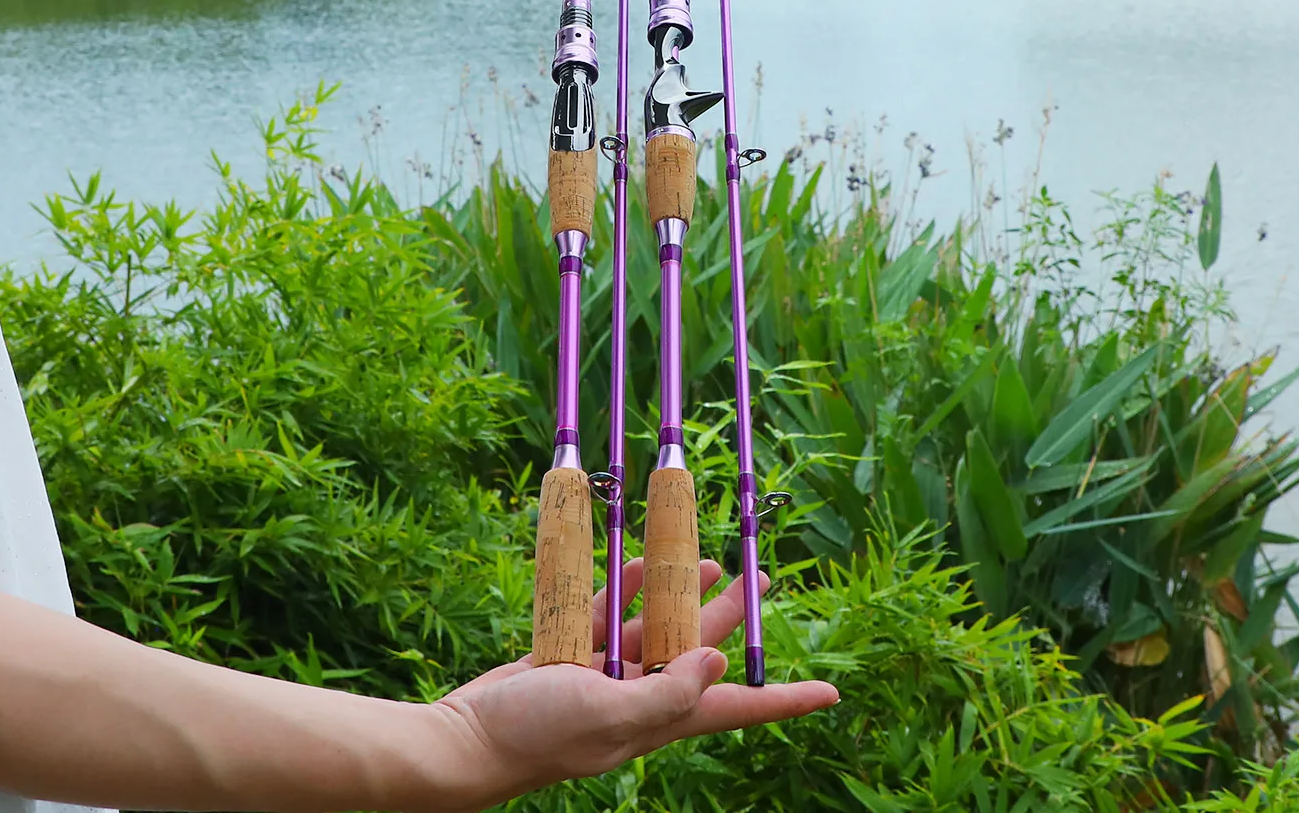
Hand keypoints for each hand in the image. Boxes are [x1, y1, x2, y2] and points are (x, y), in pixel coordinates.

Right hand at [413, 558, 836, 812]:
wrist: (467, 738)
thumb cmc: (538, 734)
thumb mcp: (608, 717)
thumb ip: (667, 692)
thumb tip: (719, 663)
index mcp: (658, 720)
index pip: (737, 710)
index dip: (785, 700)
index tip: (831, 694)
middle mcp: (640, 697)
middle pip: (699, 651)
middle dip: (731, 618)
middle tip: (759, 578)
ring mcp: (605, 677)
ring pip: (656, 625)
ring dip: (680, 593)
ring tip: (707, 561)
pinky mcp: (570, 657)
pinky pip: (608, 615)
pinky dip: (624, 589)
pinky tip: (639, 562)